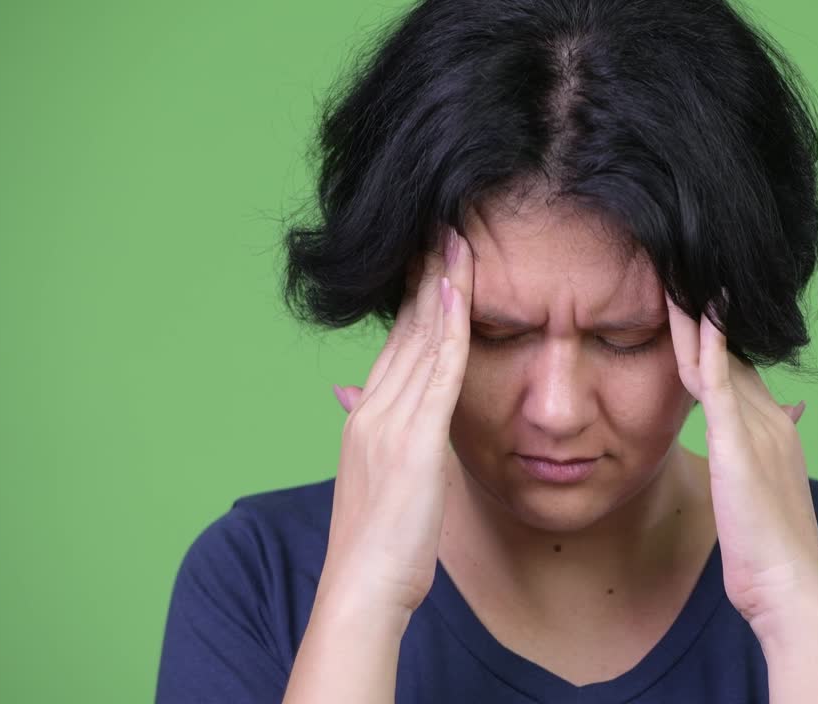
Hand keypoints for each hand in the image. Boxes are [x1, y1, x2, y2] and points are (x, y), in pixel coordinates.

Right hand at [322, 227, 473, 616]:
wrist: (361, 590)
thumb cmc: (379, 547)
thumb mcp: (377, 482)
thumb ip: (378, 436)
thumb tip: (358, 401)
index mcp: (366, 418)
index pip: (396, 344)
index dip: (415, 299)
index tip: (431, 259)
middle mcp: (372, 409)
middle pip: (406, 328)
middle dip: (426, 275)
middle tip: (445, 227)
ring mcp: (390, 422)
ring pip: (422, 338)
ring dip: (441, 283)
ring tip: (457, 237)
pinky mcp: (414, 440)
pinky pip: (438, 369)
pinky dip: (450, 325)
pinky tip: (460, 288)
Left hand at [665, 290, 817, 635]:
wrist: (791, 586)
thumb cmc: (772, 553)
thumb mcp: (765, 498)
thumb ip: (759, 462)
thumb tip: (765, 440)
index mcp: (774, 430)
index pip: (740, 370)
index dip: (717, 338)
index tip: (692, 306)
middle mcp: (770, 419)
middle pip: (730, 353)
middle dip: (705, 316)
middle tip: (681, 273)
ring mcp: (755, 428)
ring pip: (720, 357)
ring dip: (699, 316)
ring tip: (678, 273)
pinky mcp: (738, 442)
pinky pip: (719, 380)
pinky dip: (709, 344)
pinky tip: (698, 310)